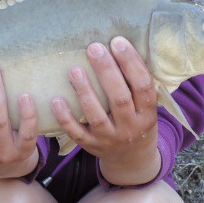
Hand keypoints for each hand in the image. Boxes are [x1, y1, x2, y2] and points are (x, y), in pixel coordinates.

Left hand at [51, 37, 160, 185]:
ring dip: (84, 92)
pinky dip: (66, 118)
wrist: (133, 160)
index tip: (118, 42)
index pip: (143, 86)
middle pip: (119, 98)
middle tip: (94, 48)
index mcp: (147, 114)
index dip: (131, 63)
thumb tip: (120, 46)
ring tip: (74, 69)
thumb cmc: (138, 121)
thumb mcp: (146, 107)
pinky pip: (76, 133)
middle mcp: (130, 127)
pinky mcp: (91, 146)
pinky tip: (56, 100)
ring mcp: (110, 139)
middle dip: (107, 71)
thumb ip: (137, 84)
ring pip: (96, 116)